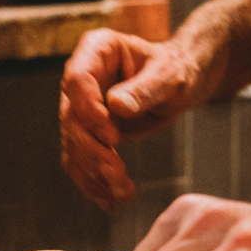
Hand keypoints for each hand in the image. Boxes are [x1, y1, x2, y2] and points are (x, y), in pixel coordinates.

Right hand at [59, 29, 203, 209]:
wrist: (179, 84)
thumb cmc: (177, 70)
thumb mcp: (169, 76)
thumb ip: (145, 89)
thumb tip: (116, 106)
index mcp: (96, 49)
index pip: (76, 80)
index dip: (89, 112)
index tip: (113, 138)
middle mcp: (80, 77)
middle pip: (71, 118)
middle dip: (94, 152)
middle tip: (119, 175)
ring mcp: (80, 106)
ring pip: (74, 144)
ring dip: (94, 173)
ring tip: (123, 194)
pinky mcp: (86, 131)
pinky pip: (79, 159)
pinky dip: (92, 182)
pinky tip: (110, 201)